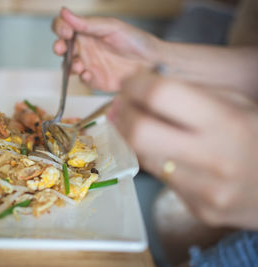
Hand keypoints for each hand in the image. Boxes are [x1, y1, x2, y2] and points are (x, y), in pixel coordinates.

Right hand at [52, 7, 160, 91]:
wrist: (152, 62)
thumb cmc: (136, 41)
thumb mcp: (111, 27)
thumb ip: (87, 23)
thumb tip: (65, 12)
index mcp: (87, 31)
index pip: (64, 27)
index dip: (60, 28)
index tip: (66, 31)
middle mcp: (85, 48)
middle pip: (62, 47)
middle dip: (58, 47)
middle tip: (61, 48)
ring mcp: (88, 64)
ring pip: (67, 66)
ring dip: (69, 65)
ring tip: (78, 65)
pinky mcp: (94, 80)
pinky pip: (81, 80)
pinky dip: (82, 77)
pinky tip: (89, 74)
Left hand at [108, 72, 257, 228]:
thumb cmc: (256, 137)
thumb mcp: (235, 104)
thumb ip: (190, 92)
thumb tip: (140, 82)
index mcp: (226, 122)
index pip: (161, 96)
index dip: (135, 85)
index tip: (128, 82)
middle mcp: (213, 159)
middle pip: (140, 132)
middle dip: (122, 114)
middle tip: (121, 105)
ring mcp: (205, 190)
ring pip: (144, 157)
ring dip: (132, 135)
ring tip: (138, 123)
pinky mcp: (199, 209)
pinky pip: (161, 178)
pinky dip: (154, 157)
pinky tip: (163, 149)